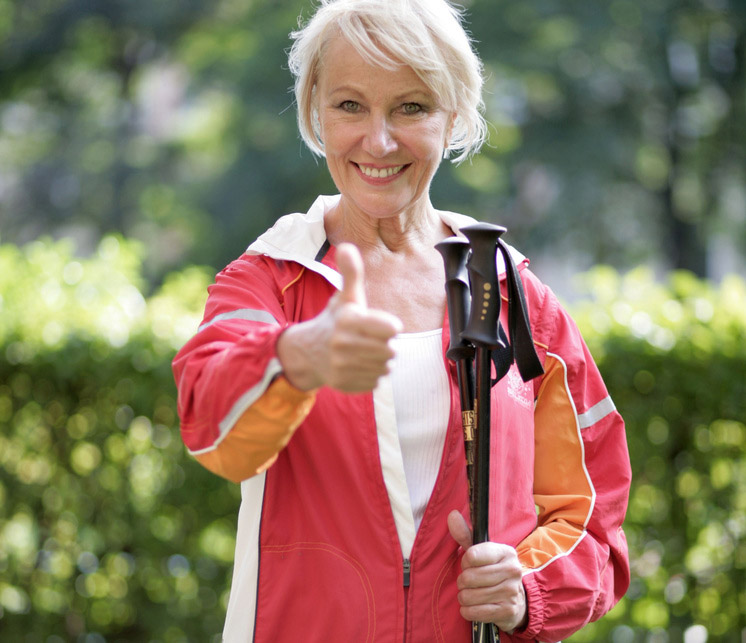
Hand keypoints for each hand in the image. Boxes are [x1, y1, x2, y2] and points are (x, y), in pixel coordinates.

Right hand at [277, 243, 401, 391]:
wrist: (307, 352)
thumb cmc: (334, 321)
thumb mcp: (344, 297)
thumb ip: (352, 273)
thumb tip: (347, 246)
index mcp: (348, 320)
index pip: (392, 329)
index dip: (390, 326)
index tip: (380, 325)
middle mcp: (343, 344)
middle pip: (391, 350)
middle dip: (385, 344)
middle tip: (370, 339)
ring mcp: (343, 366)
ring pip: (385, 366)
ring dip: (380, 359)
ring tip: (364, 351)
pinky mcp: (345, 384)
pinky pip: (376, 380)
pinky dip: (372, 374)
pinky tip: (359, 365)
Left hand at [447, 510, 527, 632]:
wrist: (516, 599)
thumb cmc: (492, 571)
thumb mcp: (481, 552)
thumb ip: (464, 534)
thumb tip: (452, 514)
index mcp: (505, 552)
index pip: (472, 555)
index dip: (465, 562)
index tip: (470, 564)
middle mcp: (512, 570)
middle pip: (469, 577)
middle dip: (463, 581)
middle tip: (469, 582)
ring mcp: (511, 592)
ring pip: (469, 596)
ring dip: (464, 597)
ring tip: (472, 594)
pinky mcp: (508, 611)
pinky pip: (475, 612)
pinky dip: (468, 611)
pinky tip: (473, 607)